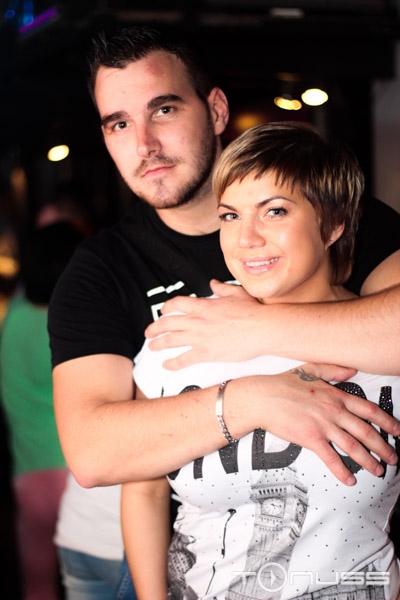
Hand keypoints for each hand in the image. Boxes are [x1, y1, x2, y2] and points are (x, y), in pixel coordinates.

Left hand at [145, 280, 263, 369]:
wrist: (262, 329)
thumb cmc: (253, 313)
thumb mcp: (236, 293)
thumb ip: (222, 288)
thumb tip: (214, 283)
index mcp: (204, 306)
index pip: (177, 304)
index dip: (166, 307)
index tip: (163, 311)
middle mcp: (198, 321)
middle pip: (168, 323)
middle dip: (155, 328)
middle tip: (149, 332)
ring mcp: (200, 338)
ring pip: (171, 340)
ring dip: (158, 344)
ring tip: (152, 347)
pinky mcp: (206, 353)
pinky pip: (184, 359)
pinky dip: (173, 363)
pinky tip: (166, 365)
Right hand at [240, 363, 399, 485]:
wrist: (262, 397)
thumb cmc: (282, 384)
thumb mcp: (310, 369)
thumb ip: (334, 370)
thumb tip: (352, 370)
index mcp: (335, 395)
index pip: (368, 409)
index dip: (386, 421)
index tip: (396, 430)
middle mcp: (333, 410)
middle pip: (366, 431)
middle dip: (383, 446)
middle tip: (393, 457)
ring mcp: (323, 425)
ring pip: (353, 446)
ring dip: (369, 461)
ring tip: (378, 470)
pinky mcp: (310, 438)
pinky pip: (331, 458)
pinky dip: (342, 470)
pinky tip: (350, 479)